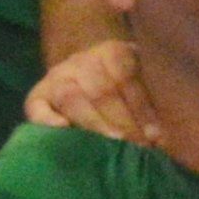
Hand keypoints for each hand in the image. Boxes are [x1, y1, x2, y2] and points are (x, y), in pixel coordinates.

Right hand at [25, 38, 160, 144]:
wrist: (83, 72)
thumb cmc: (121, 85)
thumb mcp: (139, 78)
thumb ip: (152, 98)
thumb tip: (163, 137)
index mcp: (111, 52)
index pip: (126, 77)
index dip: (141, 107)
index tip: (155, 135)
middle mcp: (81, 62)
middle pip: (101, 90)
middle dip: (122, 121)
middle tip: (137, 147)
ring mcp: (56, 78)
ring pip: (72, 98)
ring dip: (94, 123)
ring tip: (113, 144)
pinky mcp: (36, 97)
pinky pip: (37, 108)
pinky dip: (47, 120)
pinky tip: (63, 130)